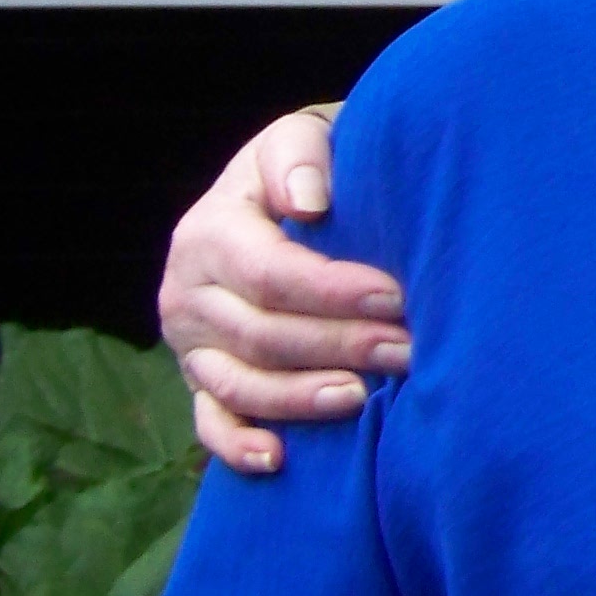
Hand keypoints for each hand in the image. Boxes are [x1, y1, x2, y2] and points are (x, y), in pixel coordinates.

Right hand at [160, 110, 411, 474]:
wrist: (281, 192)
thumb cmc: (306, 168)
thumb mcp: (299, 137)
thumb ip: (300, 156)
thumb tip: (309, 203)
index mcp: (209, 232)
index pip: (269, 274)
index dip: (333, 291)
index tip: (395, 296)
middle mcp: (187, 293)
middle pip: (262, 335)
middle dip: (338, 345)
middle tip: (407, 350)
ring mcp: (190, 345)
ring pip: (240, 385)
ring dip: (302, 398)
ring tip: (363, 397)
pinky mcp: (200, 382)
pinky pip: (211, 423)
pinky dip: (239, 446)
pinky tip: (280, 458)